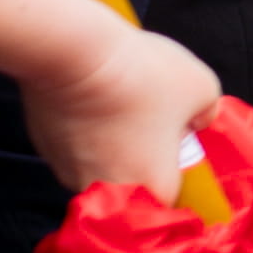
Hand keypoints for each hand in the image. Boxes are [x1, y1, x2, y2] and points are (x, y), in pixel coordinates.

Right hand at [26, 19, 218, 204]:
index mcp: (153, 189)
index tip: (179, 146)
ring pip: (101, 167)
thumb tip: (198, 119)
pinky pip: (75, 148)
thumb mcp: (202, 87)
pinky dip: (86, 131)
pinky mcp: (46, 150)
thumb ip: (207, 113)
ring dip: (113, 144)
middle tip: (150, 122)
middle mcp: (108, 192)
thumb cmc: (142, 77)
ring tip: (120, 105)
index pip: (174, 199)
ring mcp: (70, 174)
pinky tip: (94, 102)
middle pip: (134, 184)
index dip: (179, 171)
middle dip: (144, 157)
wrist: (75, 54)